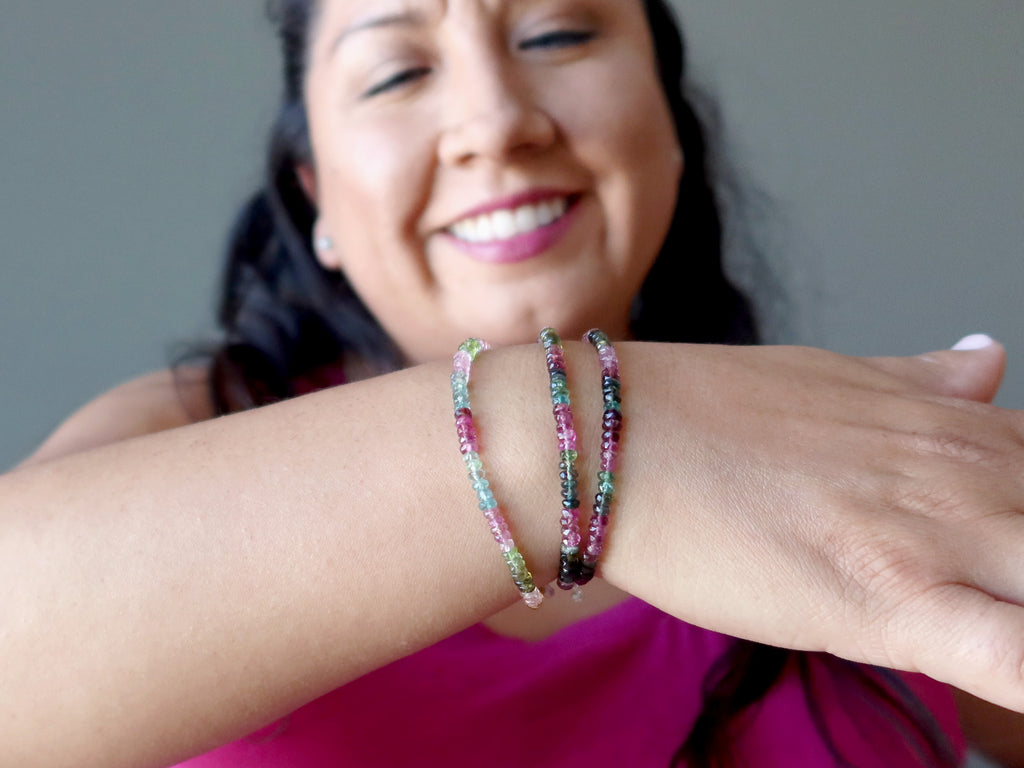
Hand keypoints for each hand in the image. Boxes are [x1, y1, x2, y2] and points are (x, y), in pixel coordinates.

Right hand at [602, 335, 1023, 710]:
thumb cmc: (704, 407)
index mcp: (961, 425)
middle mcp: (968, 477)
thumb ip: (927, 381)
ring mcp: (935, 539)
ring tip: (972, 618)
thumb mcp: (834, 376)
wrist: (610, 439)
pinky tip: (1003, 686)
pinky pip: (1014, 660)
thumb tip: (991, 358)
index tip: (1001, 557)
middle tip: (979, 588)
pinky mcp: (889, 608)